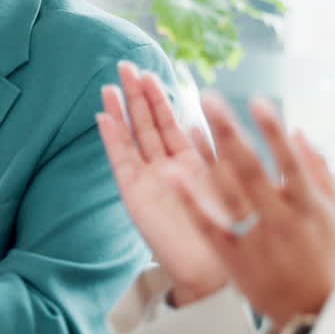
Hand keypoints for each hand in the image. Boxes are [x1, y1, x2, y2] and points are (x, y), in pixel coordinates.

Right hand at [97, 61, 229, 305]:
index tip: (152, 72)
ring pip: (132, 137)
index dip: (161, 98)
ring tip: (110, 84)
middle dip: (137, 95)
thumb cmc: (229, 229)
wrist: (214, 268)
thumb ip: (218, 149)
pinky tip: (103, 116)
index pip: (171, 122)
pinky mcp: (134, 193)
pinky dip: (112, 138)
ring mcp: (148, 178)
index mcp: (191, 161)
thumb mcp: (231, 180)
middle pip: (147, 123)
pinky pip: (121, 160)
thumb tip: (212, 116)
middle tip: (126, 65)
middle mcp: (166, 167)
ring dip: (121, 111)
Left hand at [171, 95, 334, 325]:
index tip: (257, 100)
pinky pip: (208, 224)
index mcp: (309, 205)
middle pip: (252, 168)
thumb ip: (319, 169)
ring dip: (207, 156)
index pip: (291, 161)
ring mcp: (256, 238)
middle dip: (230, 131)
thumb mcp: (334, 212)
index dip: (274, 131)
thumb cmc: (322, 254)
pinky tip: (172, 175)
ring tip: (189, 122)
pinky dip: (191, 200)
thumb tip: (298, 130)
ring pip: (227, 191)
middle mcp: (282, 218)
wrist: (308, 310)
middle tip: (208, 97)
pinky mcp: (233, 256)